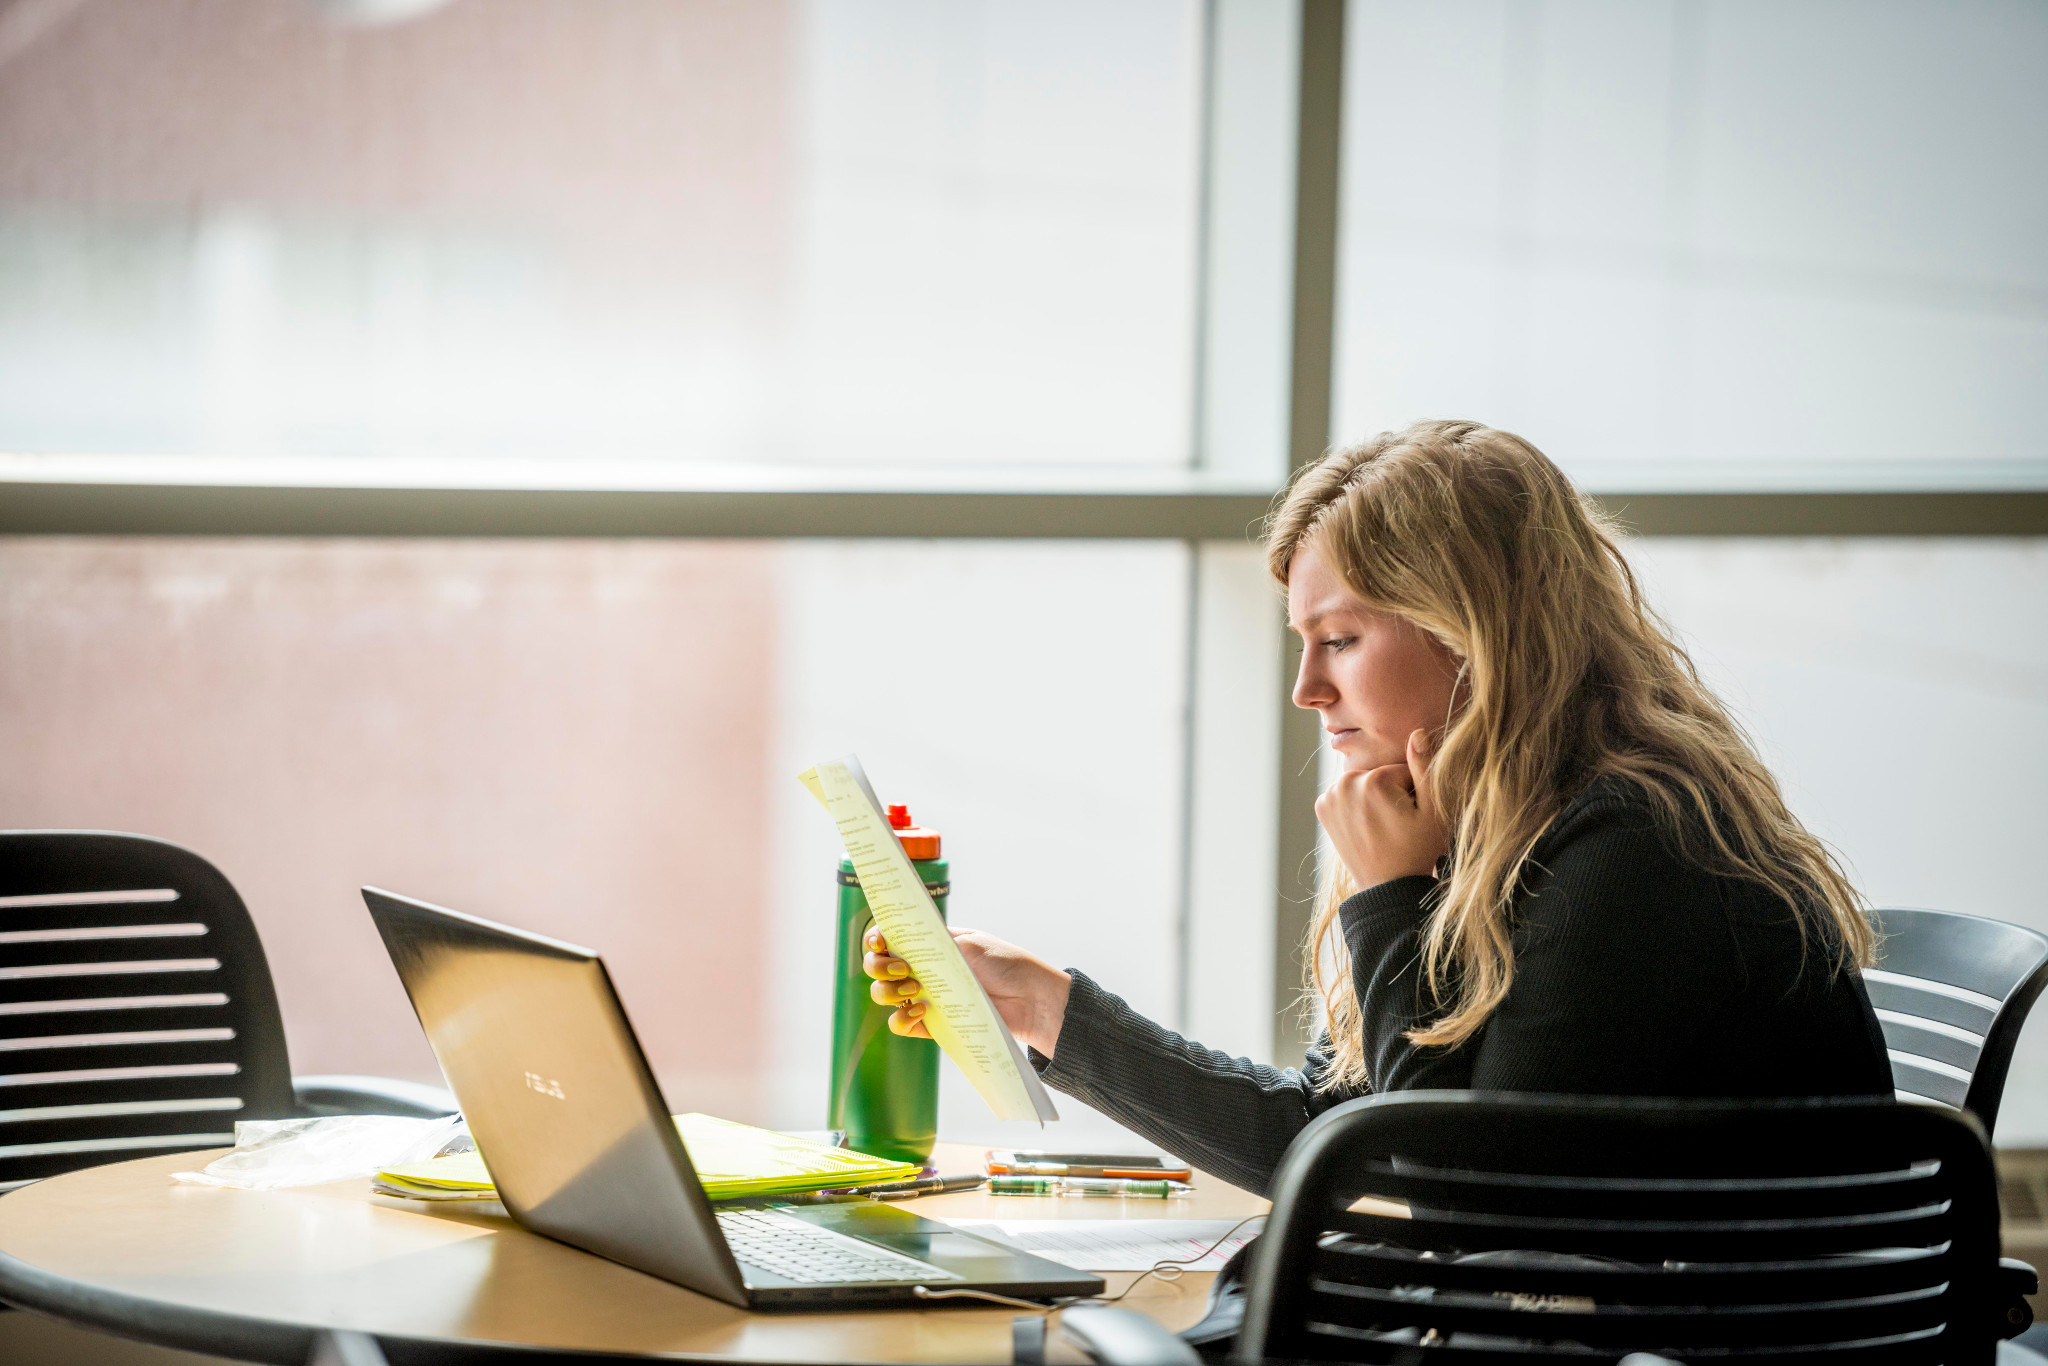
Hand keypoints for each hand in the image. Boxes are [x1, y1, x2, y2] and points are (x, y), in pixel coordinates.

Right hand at [862, 927, 1072, 1056]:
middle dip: (878, 965)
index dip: (875, 938)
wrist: (1031, 1000)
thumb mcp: (969, 943)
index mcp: (929, 942)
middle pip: (877, 966)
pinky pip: (900, 1025)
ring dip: (887, 991)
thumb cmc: (1005, 963)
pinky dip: (901, 1019)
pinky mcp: (931, 1024)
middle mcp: (921, 968)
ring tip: (915, 989)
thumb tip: (897, 941)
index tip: (879, 941)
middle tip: (902, 968)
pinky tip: (921, 1011)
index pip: (889, 936)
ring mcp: (924, 996)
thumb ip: (933, 942)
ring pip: (882, 994)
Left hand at [1315, 728, 1448, 888]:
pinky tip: (1365, 824)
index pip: (1403, 770)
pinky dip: (1355, 804)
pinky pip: (1346, 793)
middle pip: (1380, 774)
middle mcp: (1345, 782)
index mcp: (1374, 780)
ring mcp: (1329, 795)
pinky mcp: (1322, 807)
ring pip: (1363, 782)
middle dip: (1392, 792)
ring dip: (1373, 796)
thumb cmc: (1417, 851)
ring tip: (1382, 825)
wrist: (1386, 887)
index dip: (1414, 791)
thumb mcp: (1433, 812)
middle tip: (1398, 823)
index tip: (1413, 816)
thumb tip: (1416, 732)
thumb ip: (1425, 768)